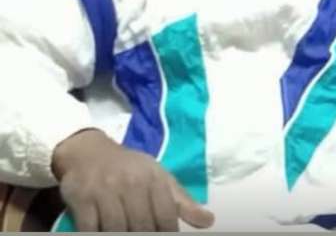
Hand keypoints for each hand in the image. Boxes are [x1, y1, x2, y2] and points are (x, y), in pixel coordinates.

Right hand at [52, 128, 214, 231]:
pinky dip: (97, 234)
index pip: (166, 217)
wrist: (88, 150)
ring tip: (125, 234)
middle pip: (141, 227)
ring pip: (117, 230)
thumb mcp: (157, 177)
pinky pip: (91, 228)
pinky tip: (103, 232)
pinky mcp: (82, 198)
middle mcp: (130, 182)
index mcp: (153, 178)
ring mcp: (105, 190)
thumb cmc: (129, 168)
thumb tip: (209, 221)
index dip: (166, 234)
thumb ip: (182, 201)